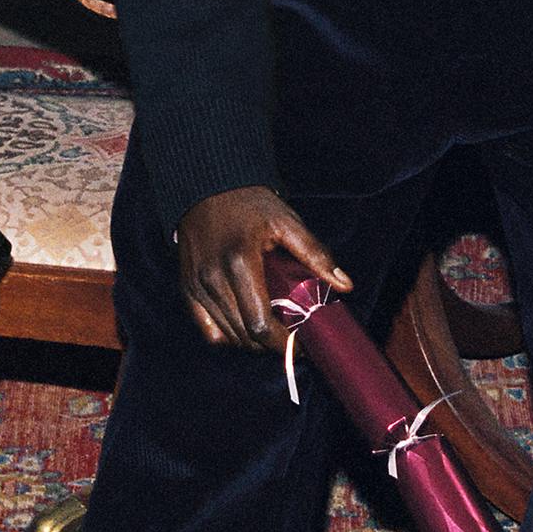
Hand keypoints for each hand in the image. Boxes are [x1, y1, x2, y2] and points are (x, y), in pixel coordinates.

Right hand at [176, 186, 349, 351]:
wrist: (208, 187)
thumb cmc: (249, 203)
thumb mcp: (286, 222)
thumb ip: (314, 254)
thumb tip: (344, 284)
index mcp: (240, 263)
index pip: (260, 324)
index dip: (282, 342)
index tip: (300, 343)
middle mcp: (214, 279)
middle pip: (245, 336)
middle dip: (271, 344)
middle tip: (290, 335)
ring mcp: (197, 286)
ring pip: (227, 337)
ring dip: (252, 342)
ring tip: (271, 329)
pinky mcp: (188, 289)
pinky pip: (207, 330)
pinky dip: (227, 337)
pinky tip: (245, 326)